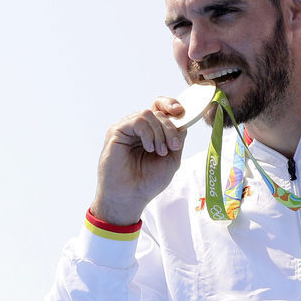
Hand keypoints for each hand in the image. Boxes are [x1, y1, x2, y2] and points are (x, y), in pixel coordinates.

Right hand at [89, 97, 188, 225]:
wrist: (130, 197)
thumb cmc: (148, 181)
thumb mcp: (172, 159)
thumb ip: (177, 138)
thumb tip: (183, 121)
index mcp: (152, 132)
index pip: (161, 107)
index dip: (171, 104)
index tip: (181, 111)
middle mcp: (139, 128)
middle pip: (159, 112)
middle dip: (170, 128)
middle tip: (172, 146)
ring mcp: (127, 129)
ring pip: (149, 114)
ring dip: (160, 132)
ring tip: (160, 152)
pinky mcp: (116, 131)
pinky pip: (137, 121)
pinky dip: (148, 134)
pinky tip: (149, 148)